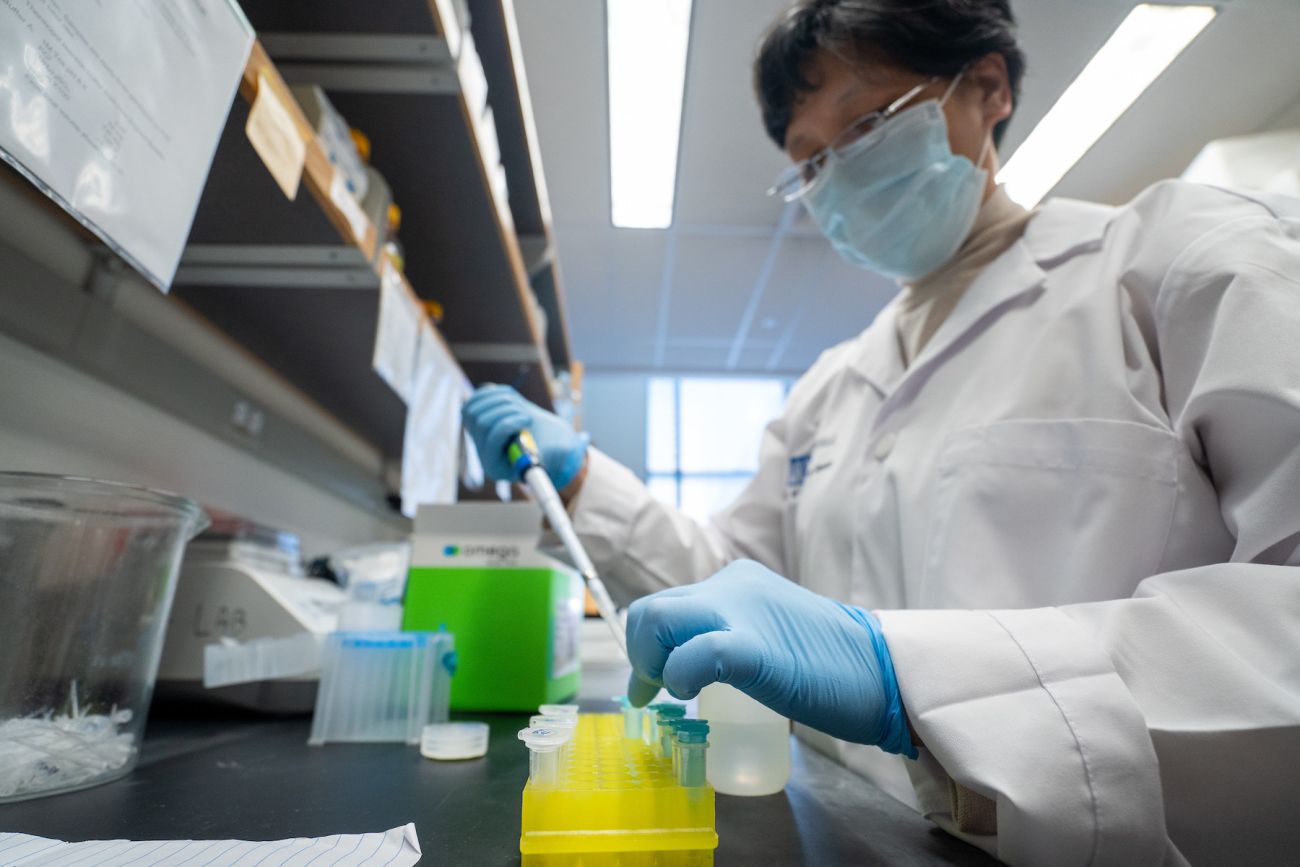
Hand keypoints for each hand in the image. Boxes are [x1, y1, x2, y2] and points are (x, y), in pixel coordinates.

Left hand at [462, 384, 589, 488]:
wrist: (544, 438)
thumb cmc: (553, 447)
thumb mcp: (560, 453)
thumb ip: (558, 453)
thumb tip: (550, 450)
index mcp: (498, 468)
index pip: (493, 439)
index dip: (509, 424)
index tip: (529, 419)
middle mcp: (482, 453)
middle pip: (482, 421)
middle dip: (507, 411)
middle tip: (526, 413)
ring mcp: (476, 437)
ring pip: (475, 410)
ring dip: (501, 401)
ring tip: (520, 407)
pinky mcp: (476, 421)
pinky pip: (473, 402)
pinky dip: (490, 394)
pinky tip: (507, 397)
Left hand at [625, 560, 915, 756]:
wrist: (885, 669)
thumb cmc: (832, 664)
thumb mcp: (769, 634)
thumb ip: (730, 636)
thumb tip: (682, 669)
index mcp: (735, 582)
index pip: (665, 604)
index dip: (644, 648)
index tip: (647, 687)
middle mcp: (731, 586)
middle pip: (648, 610)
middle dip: (639, 656)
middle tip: (657, 693)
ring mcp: (741, 613)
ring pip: (658, 620)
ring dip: (652, 663)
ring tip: (677, 692)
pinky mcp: (755, 647)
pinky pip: (696, 653)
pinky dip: (681, 675)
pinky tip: (692, 693)